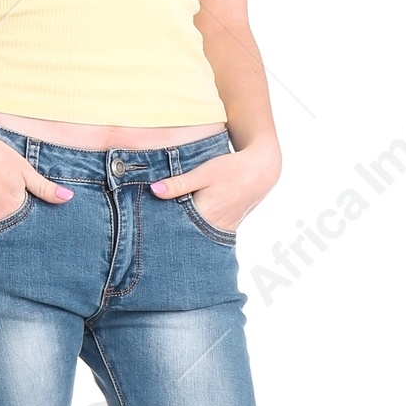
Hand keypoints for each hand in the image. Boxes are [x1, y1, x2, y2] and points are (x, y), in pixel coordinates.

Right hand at [0, 123, 72, 225]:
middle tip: (1, 202)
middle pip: (11, 229)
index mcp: (17, 208)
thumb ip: (44, 187)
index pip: (29, 222)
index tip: (21, 207)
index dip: (26, 215)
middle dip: (11, 222)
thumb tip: (67, 198)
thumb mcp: (23, 168)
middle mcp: (0, 221)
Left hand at [150, 140, 278, 232]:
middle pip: (183, 235)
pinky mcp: (225, 227)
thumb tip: (153, 190)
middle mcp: (213, 227)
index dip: (159, 228)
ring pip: (194, 235)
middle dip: (167, 235)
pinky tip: (183, 225)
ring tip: (161, 232)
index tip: (144, 228)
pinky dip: (193, 229)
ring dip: (180, 232)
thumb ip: (179, 183)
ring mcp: (221, 230)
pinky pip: (204, 232)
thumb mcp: (203, 173)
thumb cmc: (231, 169)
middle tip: (148, 234)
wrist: (261, 171)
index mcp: (204, 215)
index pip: (175, 228)